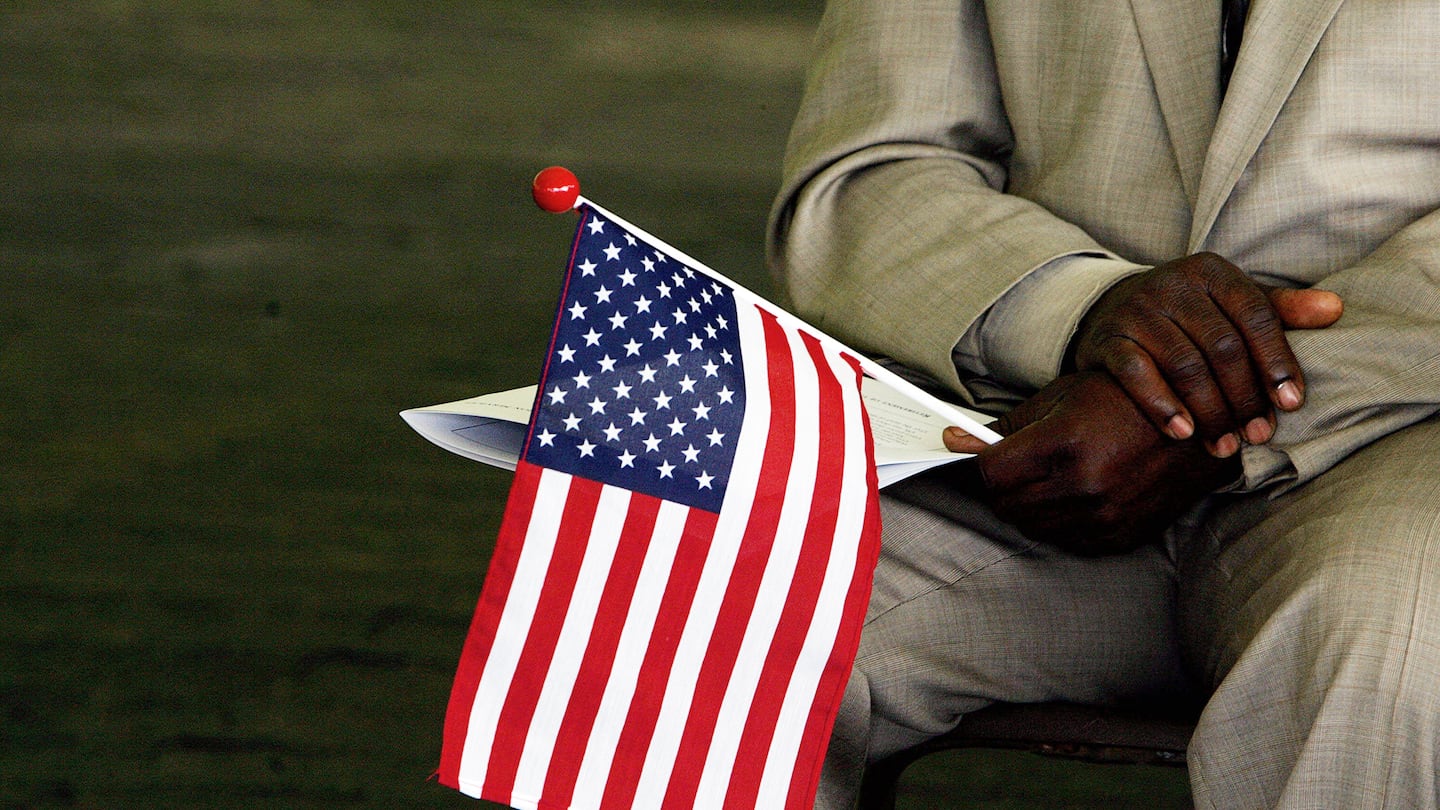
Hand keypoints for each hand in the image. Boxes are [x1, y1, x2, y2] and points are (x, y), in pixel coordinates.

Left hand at [942, 371, 1237, 554]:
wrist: (1201, 422)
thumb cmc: (1127, 398)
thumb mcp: (1063, 396)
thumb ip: (1007, 425)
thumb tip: (952, 440)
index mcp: (1065, 444)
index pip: (989, 474)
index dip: (983, 462)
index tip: (990, 454)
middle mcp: (1084, 486)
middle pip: (1005, 504)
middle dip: (1002, 485)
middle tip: (1016, 464)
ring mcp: (1104, 517)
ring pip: (1032, 526)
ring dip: (1028, 504)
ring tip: (1049, 475)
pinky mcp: (1120, 536)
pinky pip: (1066, 540)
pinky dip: (1060, 521)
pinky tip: (1075, 493)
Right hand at [1069, 253, 1342, 456]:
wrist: (1109, 310)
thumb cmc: (1187, 313)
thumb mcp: (1230, 303)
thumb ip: (1280, 309)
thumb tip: (1336, 309)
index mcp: (1212, 272)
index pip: (1256, 316)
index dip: (1276, 361)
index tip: (1291, 404)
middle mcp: (1173, 284)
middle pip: (1221, 346)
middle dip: (1244, 397)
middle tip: (1257, 436)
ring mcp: (1137, 310)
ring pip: (1183, 364)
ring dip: (1210, 411)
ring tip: (1225, 445)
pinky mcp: (1109, 338)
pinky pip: (1136, 373)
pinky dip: (1161, 405)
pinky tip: (1182, 432)